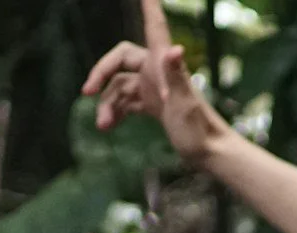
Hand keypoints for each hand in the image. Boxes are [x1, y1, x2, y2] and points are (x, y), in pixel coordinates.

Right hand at [82, 0, 227, 164]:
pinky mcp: (153, 104)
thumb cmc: (199, 131)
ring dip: (107, 103)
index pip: (154, 27)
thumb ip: (176, 77)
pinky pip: (125, 101)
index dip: (149, 8)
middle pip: (120, 60)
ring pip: (119, 85)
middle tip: (87, 92)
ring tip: (102, 126)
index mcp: (164, 65)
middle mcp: (157, 72)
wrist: (209, 154)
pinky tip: (108, 126)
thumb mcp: (184, 105)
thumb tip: (174, 50)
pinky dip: (115, 111)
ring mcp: (154, 88)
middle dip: (101, 73)